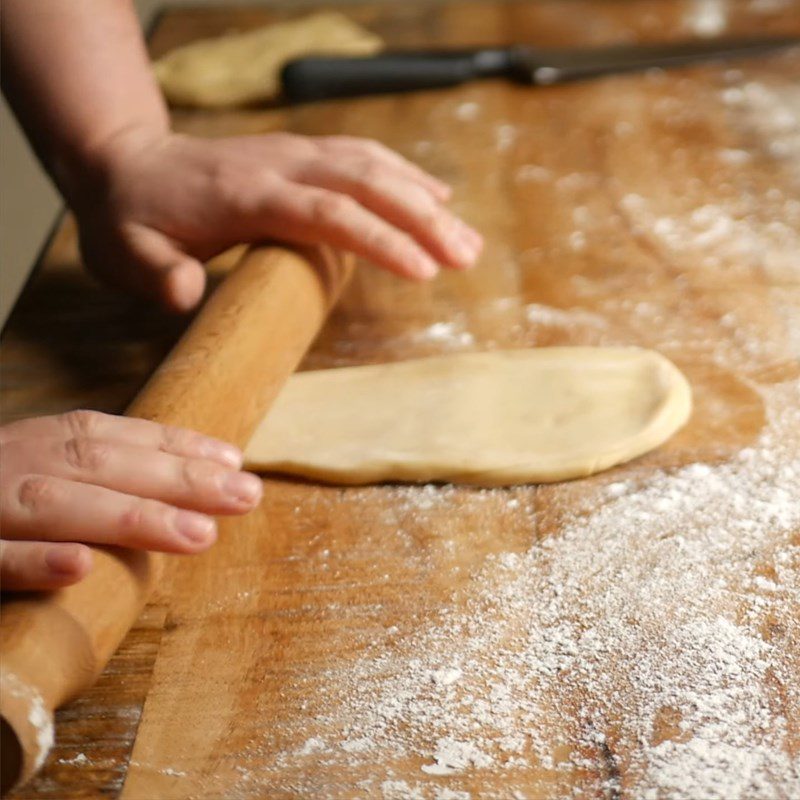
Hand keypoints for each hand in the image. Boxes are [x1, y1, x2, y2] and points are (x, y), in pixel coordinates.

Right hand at [0, 410, 262, 590]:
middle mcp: (10, 463)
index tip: (233, 463)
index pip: (116, 437)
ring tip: (198, 535)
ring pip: (53, 504)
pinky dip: (29, 560)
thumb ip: (90, 473)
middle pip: (100, 463)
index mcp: (34, 444)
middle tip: (245, 495)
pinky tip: (78, 567)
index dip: (176, 446)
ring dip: (129, 517)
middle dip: (176, 478)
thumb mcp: (35, 471)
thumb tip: (177, 488)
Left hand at [75, 130, 482, 311]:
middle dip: (421, 219)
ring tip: (466, 241)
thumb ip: (156, 274)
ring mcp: (294, 153)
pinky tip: (436, 197)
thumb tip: (187, 294)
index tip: (424, 271)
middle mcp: (280, 164)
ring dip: (424, 200)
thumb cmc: (131, 218)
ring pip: (373, 165)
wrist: (127, 164)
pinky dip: (405, 174)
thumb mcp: (124, 254)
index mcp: (246, 193)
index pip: (326, 212)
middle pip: (365, 183)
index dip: (378, 239)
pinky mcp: (302, 153)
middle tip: (466, 257)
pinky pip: (363, 156)